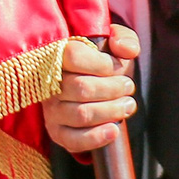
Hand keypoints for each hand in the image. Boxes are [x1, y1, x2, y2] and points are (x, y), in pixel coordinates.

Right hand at [43, 26, 137, 154]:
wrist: (93, 84)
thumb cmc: (103, 60)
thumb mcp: (114, 41)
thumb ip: (124, 39)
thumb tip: (126, 50)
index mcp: (58, 57)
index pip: (74, 56)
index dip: (101, 63)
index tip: (118, 66)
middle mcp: (50, 85)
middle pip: (81, 88)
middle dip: (113, 89)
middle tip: (128, 87)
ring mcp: (51, 110)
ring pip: (81, 114)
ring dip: (111, 111)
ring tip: (128, 105)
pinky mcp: (57, 132)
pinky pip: (73, 140)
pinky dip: (96, 137)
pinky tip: (114, 131)